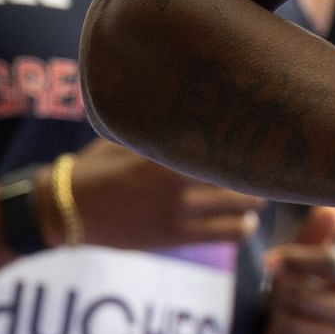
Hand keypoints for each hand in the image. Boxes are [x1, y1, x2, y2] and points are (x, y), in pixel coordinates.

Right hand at [42, 137, 264, 250]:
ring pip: (243, 202)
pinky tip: (246, 222)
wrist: (68, 208)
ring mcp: (180, 208)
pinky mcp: (177, 236)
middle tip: (266, 164)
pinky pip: (227, 233)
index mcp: (168, 146)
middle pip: (243, 168)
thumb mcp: (126, 134)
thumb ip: (159, 123)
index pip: (224, 135)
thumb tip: (190, 98)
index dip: (248, 132)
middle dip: (260, 166)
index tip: (264, 128)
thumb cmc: (99, 165)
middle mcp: (179, 176)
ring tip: (258, 195)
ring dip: (256, 198)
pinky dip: (243, 227)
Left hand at [263, 207, 334, 333]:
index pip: (330, 260)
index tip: (269, 260)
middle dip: (280, 297)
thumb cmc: (310, 300)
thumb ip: (317, 238)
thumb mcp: (309, 267)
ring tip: (284, 323)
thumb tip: (331, 210)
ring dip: (278, 325)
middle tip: (278, 301)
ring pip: (294, 327)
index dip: (294, 258)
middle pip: (303, 295)